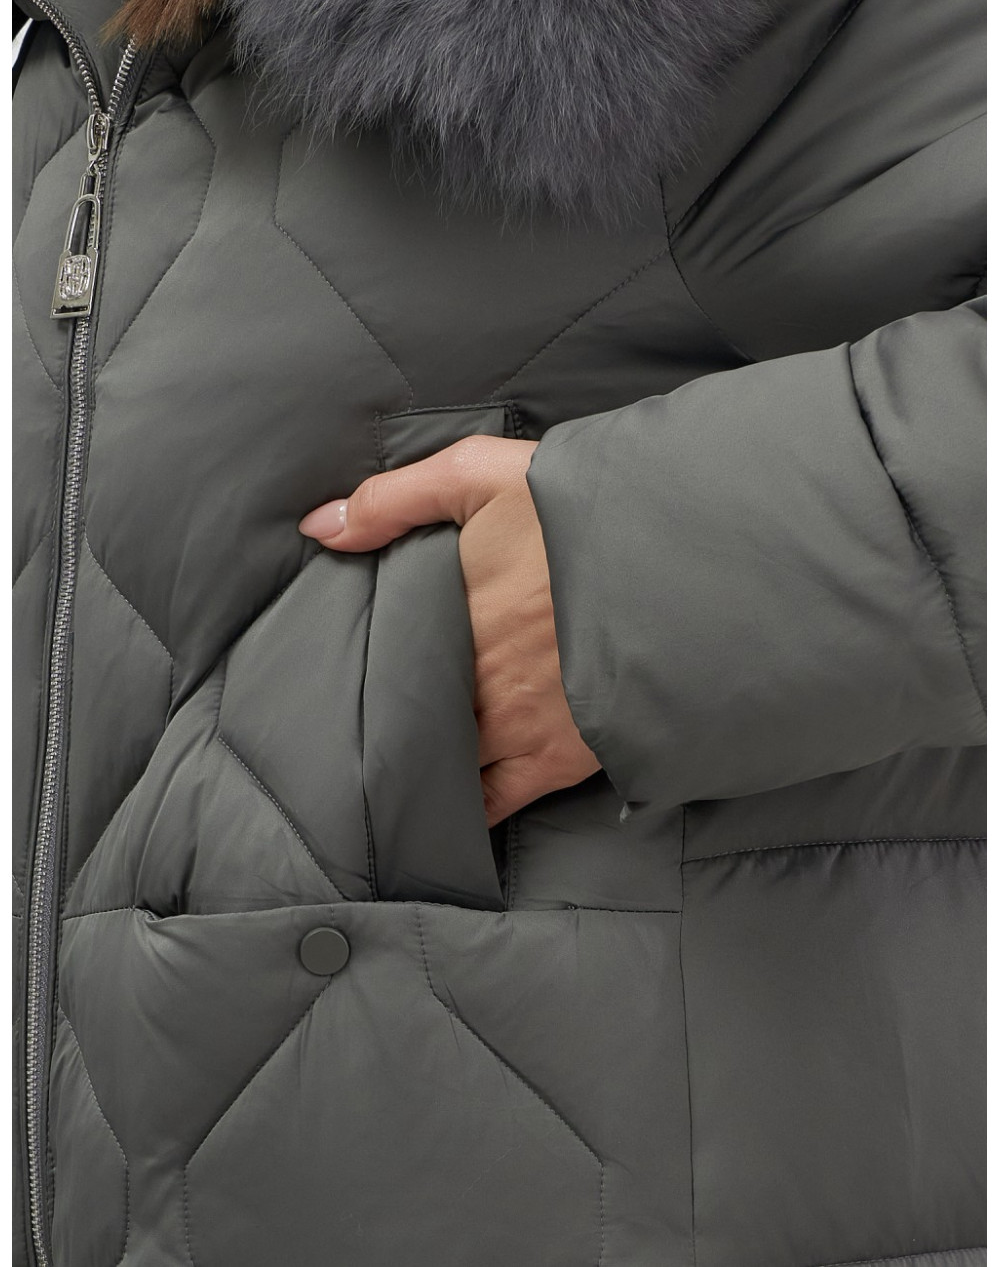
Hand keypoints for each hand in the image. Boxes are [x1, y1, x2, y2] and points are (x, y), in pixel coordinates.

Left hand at [299, 435, 599, 823]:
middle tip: (339, 735)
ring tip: (378, 776)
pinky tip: (434, 818)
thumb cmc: (580, 511)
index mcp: (445, 613)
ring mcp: (512, 727)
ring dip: (411, 767)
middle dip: (376, 723)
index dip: (350, 670)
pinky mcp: (557, 760)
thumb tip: (317, 527)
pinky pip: (492, 804)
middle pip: (402, 717)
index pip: (377, 657)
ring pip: (437, 764)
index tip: (326, 675)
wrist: (682, 561)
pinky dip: (459, 814)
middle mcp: (470, 679)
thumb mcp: (485, 474)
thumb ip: (396, 499)